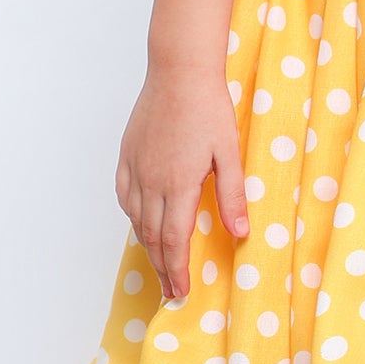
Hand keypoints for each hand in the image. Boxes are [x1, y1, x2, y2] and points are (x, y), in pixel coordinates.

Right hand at [114, 63, 250, 302]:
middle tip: (170, 290)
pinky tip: (139, 225)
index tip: (181, 291)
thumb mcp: (229, 152)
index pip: (175, 240)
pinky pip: (124, 195)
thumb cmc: (208, 108)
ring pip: (136, 219)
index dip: (178, 269)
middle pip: (153, 237)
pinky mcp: (127, 155)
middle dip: (162, 267)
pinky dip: (132, 217)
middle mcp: (151, 181)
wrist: (179, 72)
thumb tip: (240, 232)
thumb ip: (232, 194)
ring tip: (158, 264)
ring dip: (147, 246)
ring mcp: (135, 168)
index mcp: (179, 184)